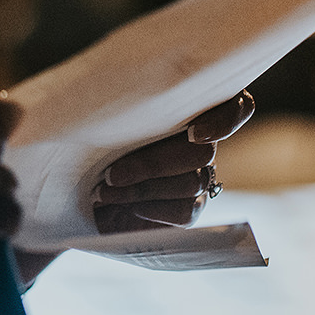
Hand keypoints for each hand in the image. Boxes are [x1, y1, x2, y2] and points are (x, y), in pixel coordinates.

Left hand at [92, 89, 254, 233]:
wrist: (79, 183)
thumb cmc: (91, 136)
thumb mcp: (102, 113)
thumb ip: (119, 101)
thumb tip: (117, 101)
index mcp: (189, 105)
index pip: (236, 106)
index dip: (223, 120)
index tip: (193, 132)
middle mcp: (202, 140)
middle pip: (202, 152)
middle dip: (153, 165)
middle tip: (111, 174)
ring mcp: (199, 176)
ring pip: (191, 183)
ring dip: (143, 189)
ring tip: (105, 192)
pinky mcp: (190, 207)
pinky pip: (186, 212)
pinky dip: (152, 209)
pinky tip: (126, 206)